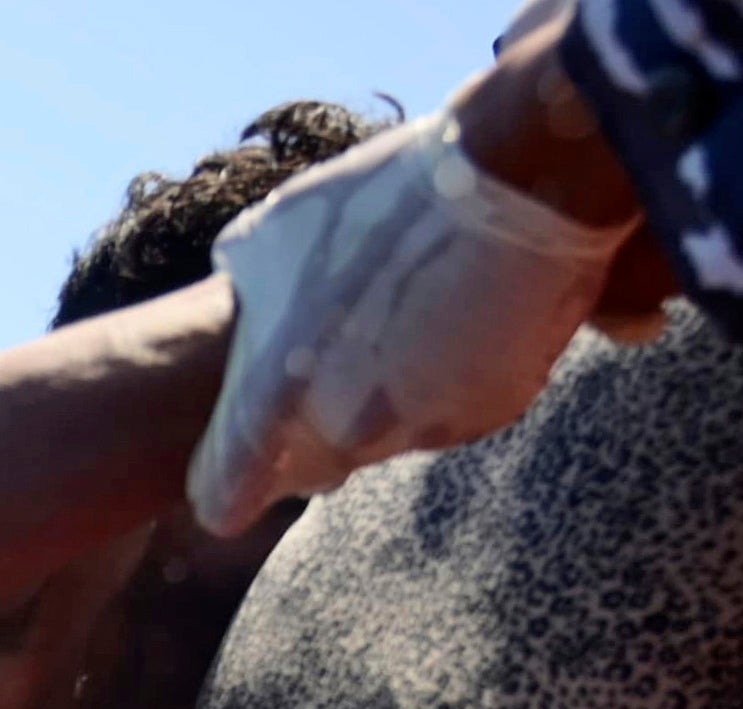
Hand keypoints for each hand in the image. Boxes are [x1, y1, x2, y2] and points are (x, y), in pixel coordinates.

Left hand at [189, 105, 630, 535]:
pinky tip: (453, 315)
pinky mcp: (491, 412)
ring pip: (384, 436)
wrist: (517, 182)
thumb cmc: (379, 200)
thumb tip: (250, 303)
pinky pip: (449, 409)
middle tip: (334, 353)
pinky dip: (445, 379)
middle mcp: (344, 435)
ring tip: (401, 314)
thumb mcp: (275, 231)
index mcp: (275, 402)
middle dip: (311, 425)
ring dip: (383, 396)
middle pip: (312, 464)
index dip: (226, 482)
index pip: (225, 492)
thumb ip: (249, 288)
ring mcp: (423, 430)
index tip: (235, 474)